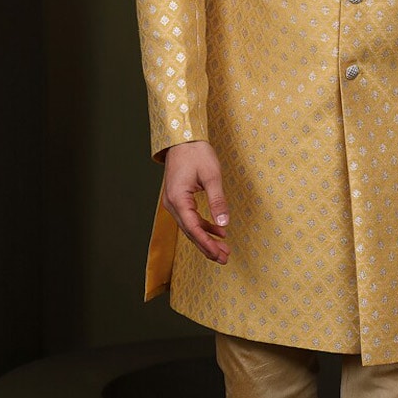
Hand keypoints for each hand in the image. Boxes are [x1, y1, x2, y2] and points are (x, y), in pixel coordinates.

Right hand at [163, 141, 230, 263]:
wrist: (183, 138)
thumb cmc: (197, 153)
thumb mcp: (212, 176)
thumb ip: (218, 201)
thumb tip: (224, 224)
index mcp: (178, 199)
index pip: (193, 228)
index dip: (207, 243)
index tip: (220, 254)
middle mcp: (172, 204)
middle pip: (190, 232)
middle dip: (208, 247)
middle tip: (224, 259)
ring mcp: (174, 202)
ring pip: (191, 227)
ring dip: (207, 239)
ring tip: (224, 250)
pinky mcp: (179, 199)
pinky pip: (191, 218)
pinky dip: (204, 226)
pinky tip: (219, 232)